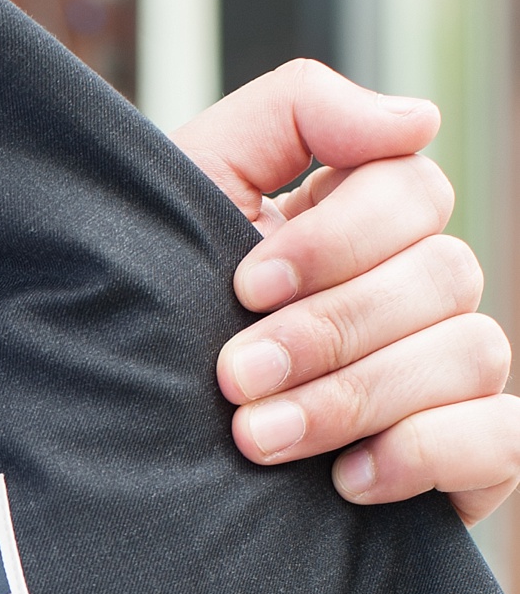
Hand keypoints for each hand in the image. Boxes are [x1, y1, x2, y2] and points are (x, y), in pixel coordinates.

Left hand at [170, 58, 516, 522]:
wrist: (113, 454)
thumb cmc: (143, 317)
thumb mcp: (194, 190)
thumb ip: (295, 113)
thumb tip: (420, 120)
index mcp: (358, 226)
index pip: (413, 191)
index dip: (336, 239)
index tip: (244, 288)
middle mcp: (416, 298)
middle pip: (447, 273)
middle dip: (330, 331)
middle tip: (234, 378)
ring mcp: (446, 380)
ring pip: (473, 353)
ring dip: (358, 397)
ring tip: (258, 437)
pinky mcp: (462, 463)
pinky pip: (503, 440)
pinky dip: (429, 452)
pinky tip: (346, 479)